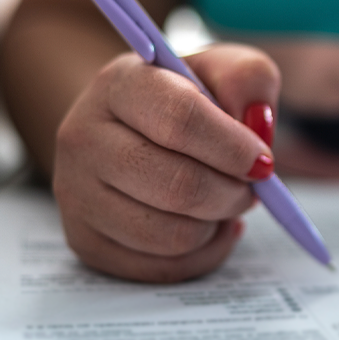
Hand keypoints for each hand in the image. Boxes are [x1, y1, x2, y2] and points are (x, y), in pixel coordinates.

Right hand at [52, 44, 279, 281]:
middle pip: (178, 186)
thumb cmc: (184, 100)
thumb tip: (257, 123)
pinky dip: (203, 253)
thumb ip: (249, 79)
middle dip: (232, 193)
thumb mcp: (221, 71)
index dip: (233, 147)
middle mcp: (83, 138)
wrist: (131, 130)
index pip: (180, 119)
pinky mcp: (85, 242)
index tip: (262, 160)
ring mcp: (76, 194)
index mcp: (118, 84)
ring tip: (224, 200)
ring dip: (217, 224)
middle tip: (250, 186)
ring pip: (172, 235)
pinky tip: (206, 225)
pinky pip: (163, 268)